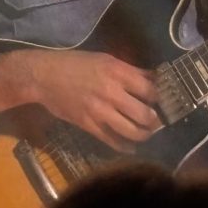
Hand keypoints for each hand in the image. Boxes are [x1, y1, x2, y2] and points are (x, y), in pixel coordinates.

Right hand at [8, 49, 161, 152]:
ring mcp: (100, 111)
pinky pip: (111, 140)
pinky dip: (124, 147)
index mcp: (117, 72)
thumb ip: (130, 70)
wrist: (44, 76)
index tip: (162, 101)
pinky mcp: (88, 125)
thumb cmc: (76, 64)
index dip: (160, 97)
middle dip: (155, 120)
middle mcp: (111, 92)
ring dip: (144, 135)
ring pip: (131, 130)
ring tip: (147, 133)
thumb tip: (153, 78)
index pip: (149, 89)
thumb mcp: (105, 59)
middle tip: (157, 120)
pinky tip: (131, 148)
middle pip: (144, 113)